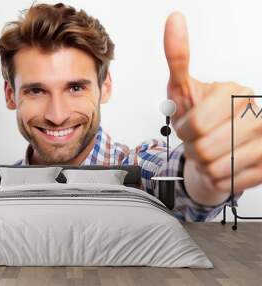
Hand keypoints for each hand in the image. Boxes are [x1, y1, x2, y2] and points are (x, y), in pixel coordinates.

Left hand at [164, 12, 261, 202]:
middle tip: (198, 140)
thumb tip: (174, 19)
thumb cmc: (196, 117)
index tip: (188, 125)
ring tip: (210, 152)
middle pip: (203, 148)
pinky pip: (227, 182)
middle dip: (192, 148)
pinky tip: (222, 165)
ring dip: (203, 165)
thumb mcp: (180, 88)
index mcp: (235, 92)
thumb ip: (178, 57)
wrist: (210, 145)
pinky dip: (216, 178)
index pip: (193, 125)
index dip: (182, 130)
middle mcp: (257, 113)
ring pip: (215, 168)